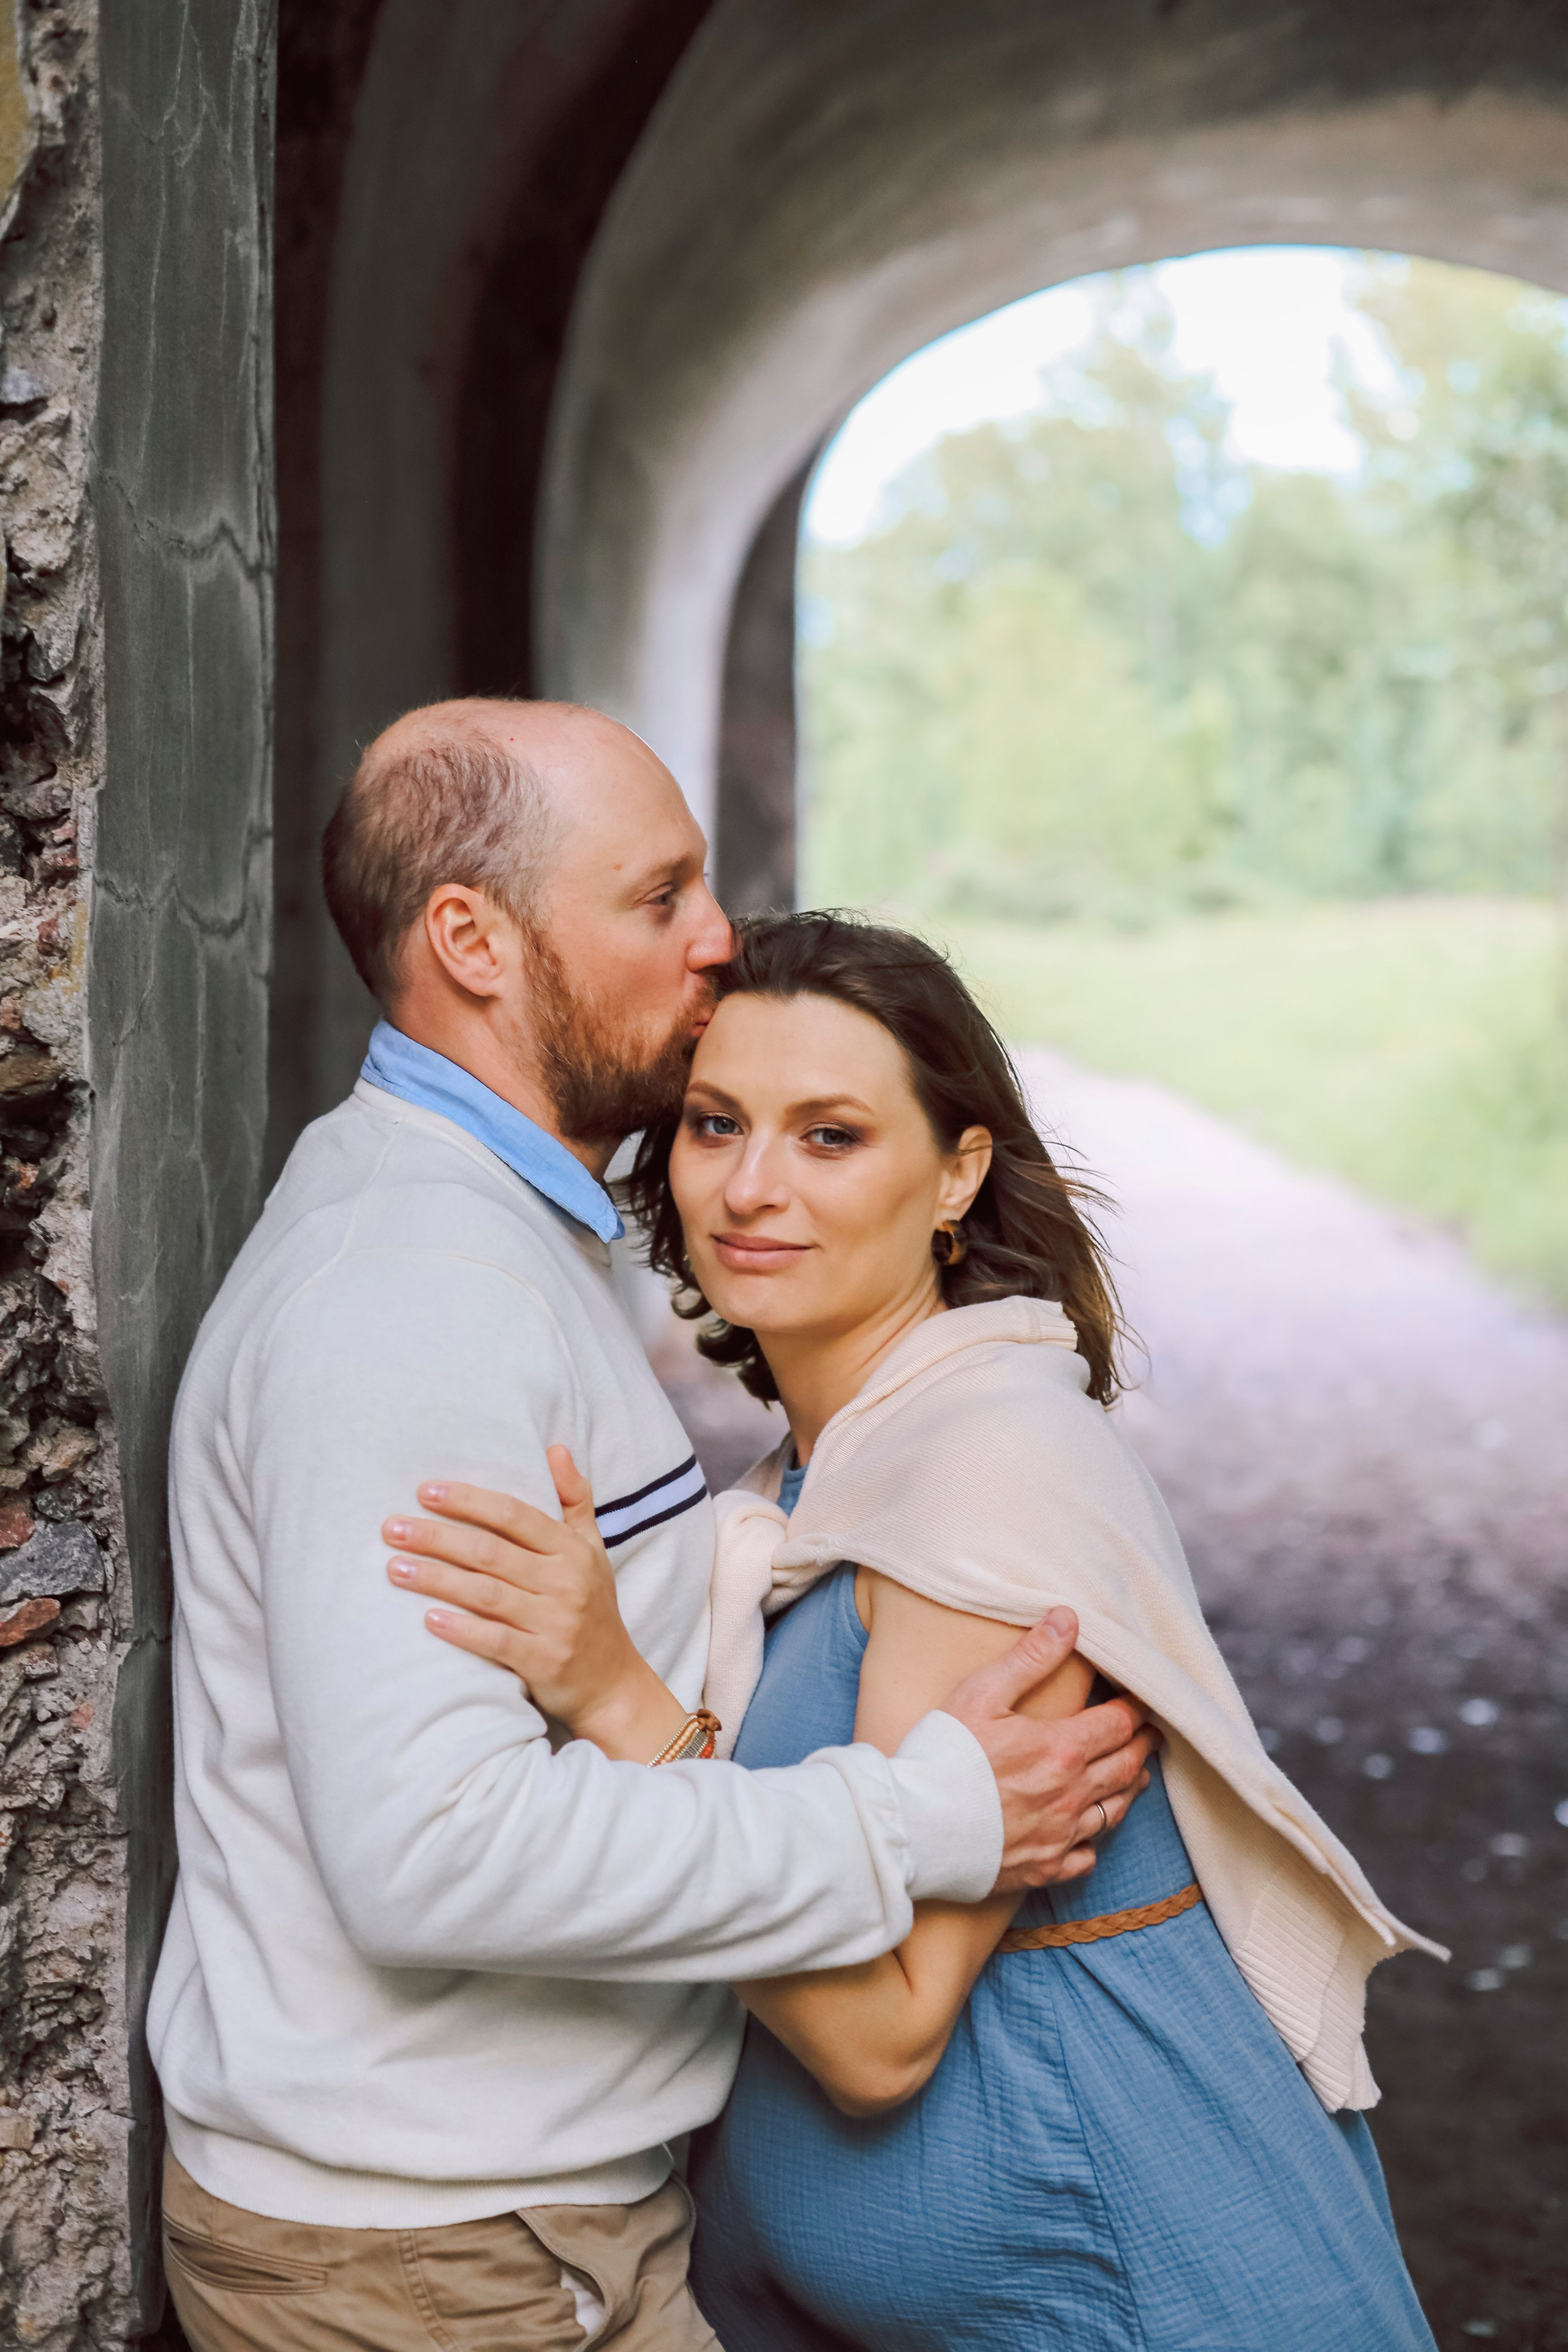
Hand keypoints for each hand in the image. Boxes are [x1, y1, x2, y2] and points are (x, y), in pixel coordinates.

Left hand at [383, 1448, 688, 1761]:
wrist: (613, 1682)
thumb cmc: (594, 1608)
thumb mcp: (593, 1549)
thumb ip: (574, 1499)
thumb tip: (554, 1447)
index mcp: (572, 1549)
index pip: (515, 1515)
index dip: (469, 1501)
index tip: (425, 1491)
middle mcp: (565, 1581)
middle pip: (490, 1552)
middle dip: (437, 1537)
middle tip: (392, 1528)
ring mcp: (555, 1622)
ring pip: (486, 1593)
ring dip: (436, 1578)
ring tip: (394, 1568)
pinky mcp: (544, 1661)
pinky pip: (495, 1641)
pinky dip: (462, 1629)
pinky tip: (428, 1620)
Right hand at [938, 1607, 1159, 1894]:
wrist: (913, 1829)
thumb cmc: (942, 1756)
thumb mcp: (982, 1693)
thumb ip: (1030, 1658)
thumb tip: (1069, 1619)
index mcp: (1061, 1748)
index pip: (1118, 1724)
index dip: (1135, 1710)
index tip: (1143, 1701)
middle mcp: (1071, 1794)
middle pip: (1126, 1767)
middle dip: (1142, 1746)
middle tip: (1152, 1735)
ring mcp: (1059, 1835)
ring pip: (1114, 1812)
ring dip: (1129, 1789)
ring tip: (1134, 1776)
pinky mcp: (1042, 1868)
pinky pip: (1085, 1858)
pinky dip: (1093, 1843)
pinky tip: (1089, 1834)